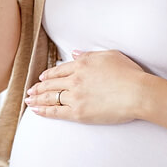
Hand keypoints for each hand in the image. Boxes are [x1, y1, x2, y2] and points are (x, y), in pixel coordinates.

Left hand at [24, 49, 148, 124]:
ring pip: (50, 97)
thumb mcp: (110, 55)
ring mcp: (75, 96)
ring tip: (28, 100)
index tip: (41, 77)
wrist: (137, 92)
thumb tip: (76, 54)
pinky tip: (35, 110)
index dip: (48, 75)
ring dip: (37, 98)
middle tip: (30, 91)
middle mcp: (74, 79)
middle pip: (51, 83)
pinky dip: (43, 111)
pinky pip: (56, 111)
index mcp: (82, 64)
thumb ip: (90, 55)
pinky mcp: (78, 112)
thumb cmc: (129, 74)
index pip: (59, 70)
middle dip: (38, 87)